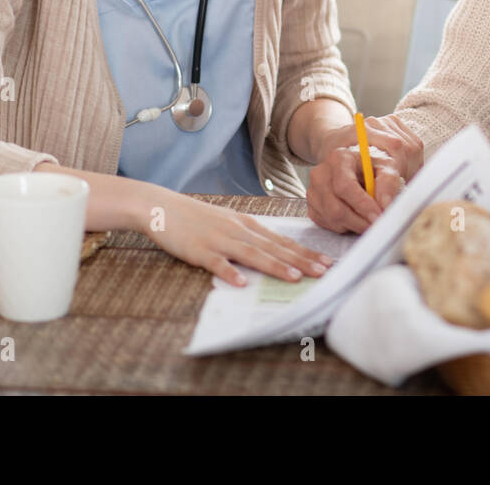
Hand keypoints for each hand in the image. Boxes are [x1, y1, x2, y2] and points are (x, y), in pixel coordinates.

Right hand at [138, 190, 334, 286]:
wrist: (163, 207)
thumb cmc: (198, 218)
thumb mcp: (230, 222)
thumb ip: (251, 237)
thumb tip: (275, 252)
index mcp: (247, 224)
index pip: (282, 240)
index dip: (305, 252)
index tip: (326, 261)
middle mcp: (238, 230)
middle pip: (274, 247)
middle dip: (301, 260)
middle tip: (323, 271)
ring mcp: (219, 240)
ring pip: (252, 254)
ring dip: (274, 266)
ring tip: (294, 277)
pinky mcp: (199, 250)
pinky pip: (216, 263)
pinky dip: (229, 272)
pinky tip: (241, 283)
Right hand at [306, 114, 422, 233]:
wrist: (355, 163)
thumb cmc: (372, 164)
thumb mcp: (386, 165)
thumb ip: (388, 182)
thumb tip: (385, 205)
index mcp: (338, 158)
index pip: (345, 186)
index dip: (362, 205)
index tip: (378, 216)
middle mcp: (321, 174)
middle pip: (336, 208)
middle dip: (360, 221)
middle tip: (379, 224)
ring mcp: (313, 191)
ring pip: (332, 219)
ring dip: (355, 225)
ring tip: (369, 217)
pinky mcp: (312, 207)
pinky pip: (328, 225)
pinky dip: (346, 226)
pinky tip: (357, 215)